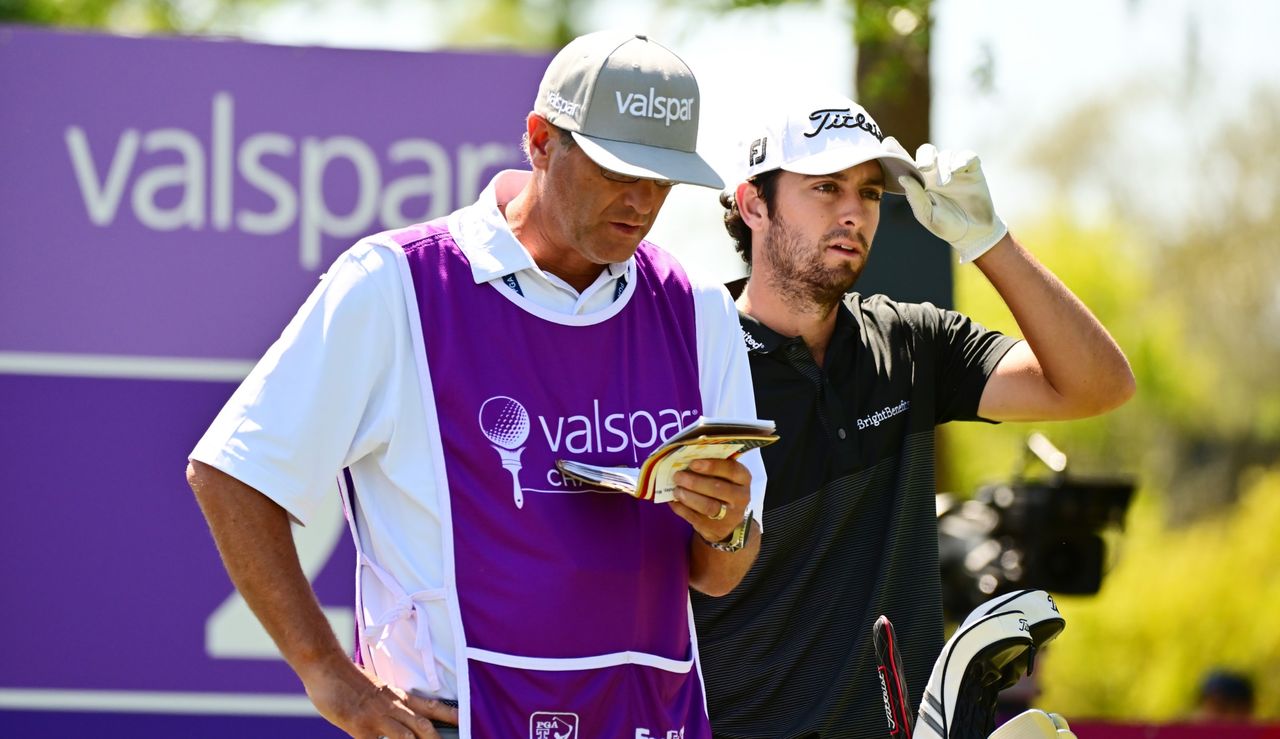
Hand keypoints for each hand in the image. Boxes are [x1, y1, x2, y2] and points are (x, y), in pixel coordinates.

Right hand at [300, 657, 458, 737]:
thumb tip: (399, 717)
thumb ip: (390, 704)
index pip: (432, 706)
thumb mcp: (377, 689)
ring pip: (406, 738)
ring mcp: (377, 718)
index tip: (466, 723)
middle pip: (425, 726)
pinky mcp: (360, 729)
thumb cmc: (349, 679)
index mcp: (400, 696)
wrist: (328, 666)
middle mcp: (394, 707)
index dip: (451, 716)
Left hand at [667, 458, 751, 544]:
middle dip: (695, 482)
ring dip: (689, 497)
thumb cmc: (722, 488)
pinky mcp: (716, 528)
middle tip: (678, 476)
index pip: (731, 470)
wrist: (728, 520)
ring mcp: (730, 515)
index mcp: (743, 479)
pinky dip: (682, 509)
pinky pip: (696, 518)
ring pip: (708, 506)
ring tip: (676, 490)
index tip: (693, 463)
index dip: (712, 466)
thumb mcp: (725, 476)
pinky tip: (673, 501)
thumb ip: (711, 467)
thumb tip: (685, 460)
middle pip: (718, 489)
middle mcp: (741, 497)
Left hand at [898, 143, 1007, 262]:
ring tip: (944, 183)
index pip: (907, 163)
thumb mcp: (928, 215)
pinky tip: (957, 170)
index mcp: (921, 182)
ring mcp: (955, 169)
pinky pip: (967, 157)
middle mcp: (936, 172)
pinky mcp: (973, 170)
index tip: (887, 143)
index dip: (897, 152)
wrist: (974, 233)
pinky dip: (962, 161)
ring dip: (944, 166)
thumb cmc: (947, 225)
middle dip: (925, 156)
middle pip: (927, 151)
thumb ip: (916, 198)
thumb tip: (903, 178)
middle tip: (924, 168)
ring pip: (946, 155)